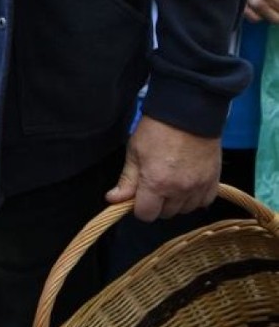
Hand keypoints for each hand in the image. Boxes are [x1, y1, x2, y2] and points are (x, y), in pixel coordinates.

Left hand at [105, 116, 220, 220]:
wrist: (188, 111)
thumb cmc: (157, 128)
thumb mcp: (135, 151)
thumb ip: (127, 180)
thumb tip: (113, 200)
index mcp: (156, 183)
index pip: (145, 215)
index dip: (139, 206)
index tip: (139, 194)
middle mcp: (178, 190)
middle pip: (165, 214)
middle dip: (157, 202)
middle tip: (156, 182)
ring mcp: (198, 187)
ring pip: (184, 210)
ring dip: (177, 201)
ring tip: (173, 180)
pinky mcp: (213, 182)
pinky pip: (203, 202)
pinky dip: (195, 197)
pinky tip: (188, 182)